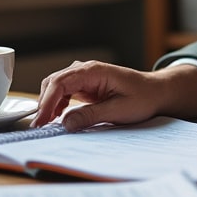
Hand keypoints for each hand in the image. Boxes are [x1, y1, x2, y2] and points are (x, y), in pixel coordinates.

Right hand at [31, 60, 196, 130]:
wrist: (156, 92)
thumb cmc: (143, 98)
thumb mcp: (119, 110)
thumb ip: (91, 116)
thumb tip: (65, 123)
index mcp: (93, 71)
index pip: (61, 83)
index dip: (47, 102)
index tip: (41, 120)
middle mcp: (86, 70)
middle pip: (54, 82)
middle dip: (44, 103)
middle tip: (40, 126)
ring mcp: (84, 76)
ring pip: (56, 86)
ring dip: (49, 104)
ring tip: (47, 124)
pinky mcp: (86, 85)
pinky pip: (64, 92)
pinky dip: (57, 104)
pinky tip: (58, 117)